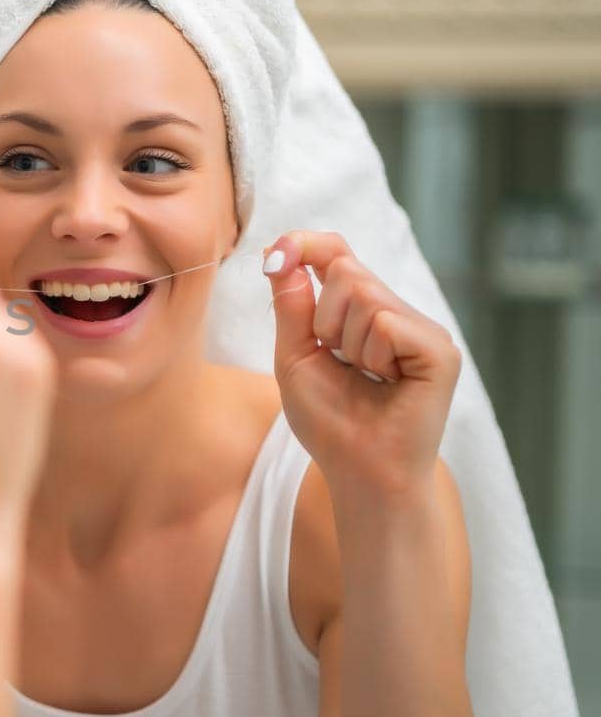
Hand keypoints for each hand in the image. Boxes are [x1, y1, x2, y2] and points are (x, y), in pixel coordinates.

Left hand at [263, 230, 461, 497]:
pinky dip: (371, 354)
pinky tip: (386, 382)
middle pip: (346, 269)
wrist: (359, 472)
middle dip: (323, 319)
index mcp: (364, 313)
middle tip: (339, 362)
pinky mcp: (439, 349)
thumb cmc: (330, 422)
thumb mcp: (295, 356)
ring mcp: (423, 329)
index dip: (308, 244)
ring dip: (345, 342)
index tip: (277, 251)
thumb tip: (282, 251)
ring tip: (365, 377)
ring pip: (364, 294)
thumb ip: (290, 305)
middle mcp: (397, 313)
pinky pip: (386, 321)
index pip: (338, 254)